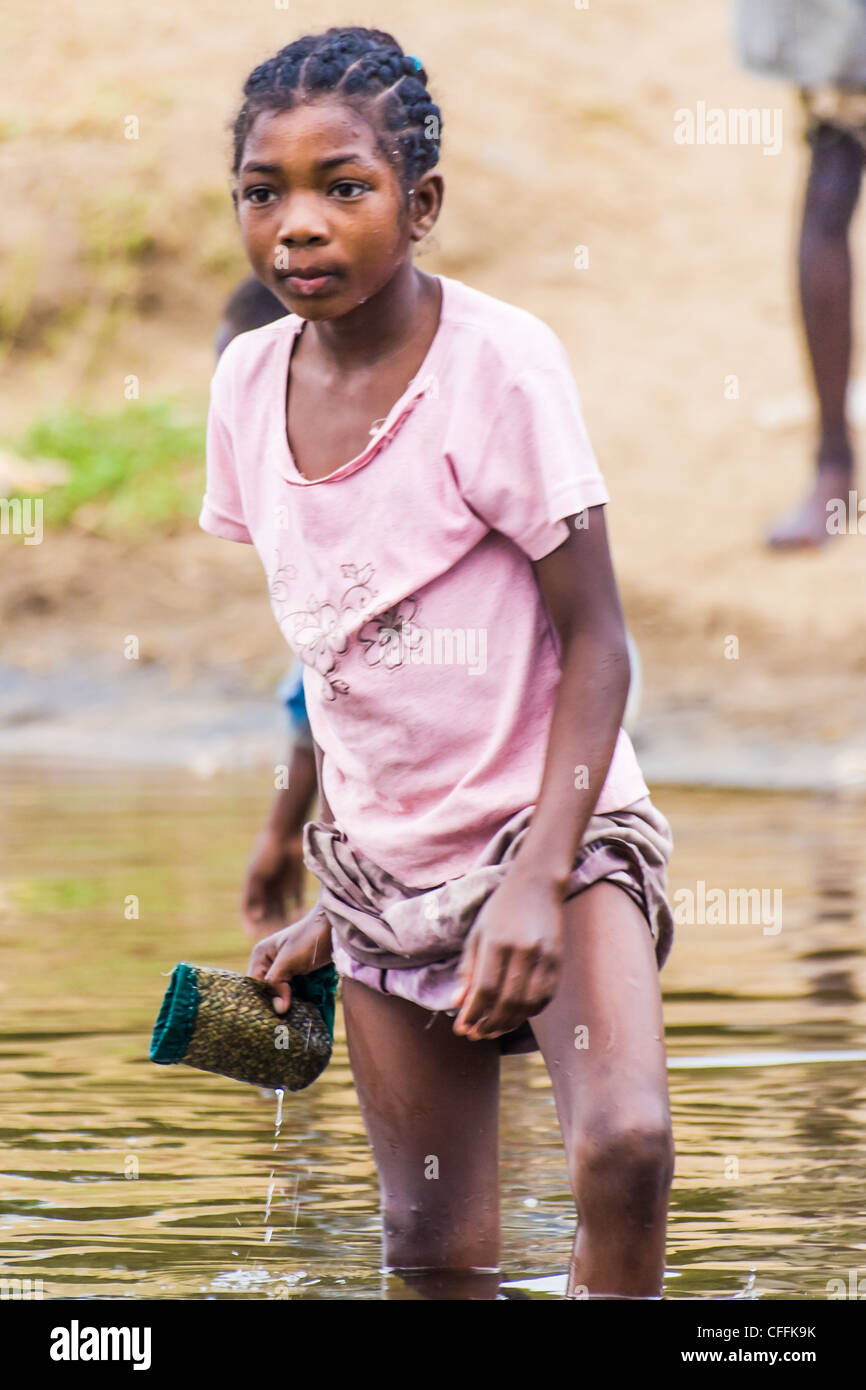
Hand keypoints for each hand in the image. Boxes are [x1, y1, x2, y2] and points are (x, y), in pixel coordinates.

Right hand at [241, 830, 305, 939]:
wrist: (287, 834)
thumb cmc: (267, 852)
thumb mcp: (256, 873)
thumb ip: (254, 894)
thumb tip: (255, 916)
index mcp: (253, 887)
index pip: (250, 911)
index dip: (250, 923)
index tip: (253, 934)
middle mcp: (267, 890)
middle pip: (267, 914)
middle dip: (269, 924)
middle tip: (273, 934)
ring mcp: (282, 889)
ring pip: (282, 911)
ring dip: (283, 920)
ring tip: (287, 928)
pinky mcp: (296, 885)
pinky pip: (296, 902)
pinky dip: (297, 910)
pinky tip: (299, 916)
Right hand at [247, 902, 332, 1015]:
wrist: (333, 928)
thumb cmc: (309, 938)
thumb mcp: (289, 960)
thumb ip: (276, 982)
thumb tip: (278, 1009)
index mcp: (260, 956)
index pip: (253, 986)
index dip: (261, 1001)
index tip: (269, 1018)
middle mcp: (267, 963)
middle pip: (264, 991)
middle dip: (272, 1005)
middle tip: (280, 1023)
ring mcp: (282, 969)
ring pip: (277, 993)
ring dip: (284, 1004)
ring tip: (288, 1021)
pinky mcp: (295, 974)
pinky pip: (289, 991)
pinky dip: (293, 1000)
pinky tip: (297, 1012)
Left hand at [452, 871, 563, 1040]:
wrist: (536, 884)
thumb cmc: (501, 909)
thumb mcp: (477, 934)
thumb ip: (468, 969)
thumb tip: (458, 1004)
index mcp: (497, 941)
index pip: (484, 989)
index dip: (472, 1013)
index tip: (461, 1027)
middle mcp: (523, 949)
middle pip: (507, 1001)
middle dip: (490, 1024)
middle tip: (476, 1034)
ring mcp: (544, 956)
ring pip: (528, 1004)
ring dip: (510, 1023)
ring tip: (493, 1029)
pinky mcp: (558, 960)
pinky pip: (545, 997)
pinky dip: (530, 1012)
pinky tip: (516, 1015)